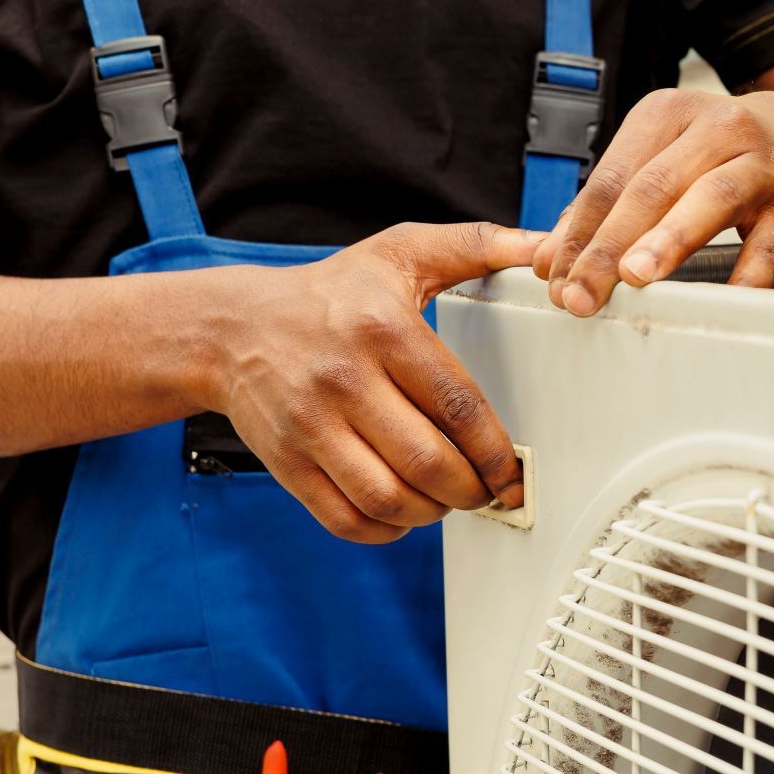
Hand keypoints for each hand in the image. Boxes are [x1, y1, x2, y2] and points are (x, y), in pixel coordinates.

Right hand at [205, 221, 538, 543]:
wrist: (231, 328)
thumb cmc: (330, 293)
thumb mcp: (401, 251)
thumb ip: (476, 244)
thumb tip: (542, 245)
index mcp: (383, 330)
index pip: (455, 403)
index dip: (494, 448)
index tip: (515, 469)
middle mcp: (344, 380)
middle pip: (425, 460)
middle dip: (470, 489)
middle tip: (488, 491)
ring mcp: (310, 425)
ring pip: (386, 497)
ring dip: (431, 512)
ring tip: (447, 499)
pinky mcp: (285, 462)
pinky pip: (343, 518)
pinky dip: (384, 529)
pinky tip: (404, 513)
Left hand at [534, 87, 773, 315]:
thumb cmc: (729, 153)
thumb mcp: (667, 155)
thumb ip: (611, 202)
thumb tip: (548, 255)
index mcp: (669, 113)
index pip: (612, 176)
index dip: (578, 229)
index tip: (552, 275)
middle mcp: (718, 128)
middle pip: (652, 187)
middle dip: (609, 244)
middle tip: (579, 291)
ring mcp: (765, 162)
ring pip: (711, 197)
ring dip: (669, 239)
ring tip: (635, 276)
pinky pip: (772, 242)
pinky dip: (749, 272)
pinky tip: (723, 297)